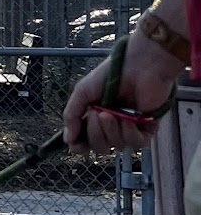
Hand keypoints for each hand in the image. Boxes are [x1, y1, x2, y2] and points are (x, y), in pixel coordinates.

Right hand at [63, 35, 182, 152]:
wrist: (138, 65)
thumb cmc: (111, 74)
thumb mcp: (83, 92)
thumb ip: (72, 115)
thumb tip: (67, 140)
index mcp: (95, 118)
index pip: (85, 143)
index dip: (80, 146)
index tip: (76, 142)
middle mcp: (112, 126)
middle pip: (100, 148)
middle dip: (96, 134)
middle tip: (99, 113)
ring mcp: (130, 128)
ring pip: (117, 146)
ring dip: (112, 131)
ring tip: (113, 112)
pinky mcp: (147, 128)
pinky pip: (136, 143)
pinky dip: (129, 133)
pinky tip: (129, 118)